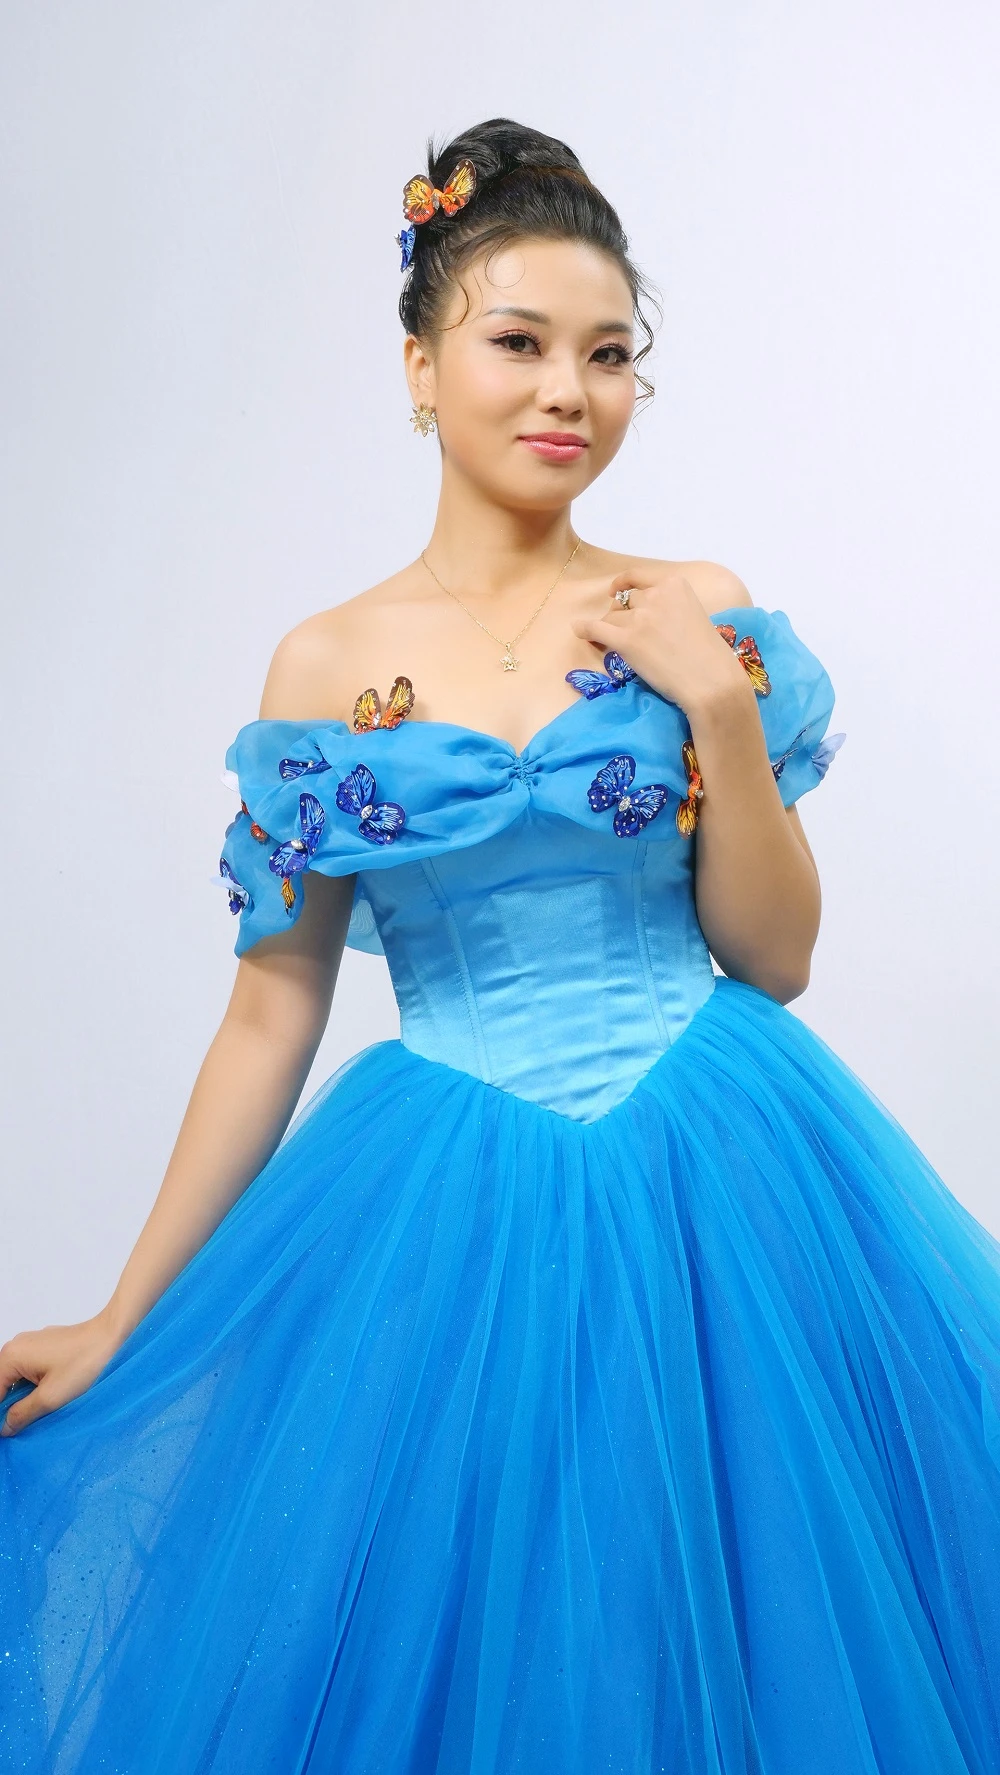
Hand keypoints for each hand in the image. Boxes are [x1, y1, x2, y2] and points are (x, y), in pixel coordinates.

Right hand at [0, 1309, 125, 1435]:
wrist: (115, 1336)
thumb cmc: (85, 1362)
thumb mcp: (50, 1398)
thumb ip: (21, 1414)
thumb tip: (4, 1427)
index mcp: (11, 1356)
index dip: (0, 1415)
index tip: (9, 1430)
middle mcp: (17, 1346)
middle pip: (3, 1385)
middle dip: (10, 1406)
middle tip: (23, 1426)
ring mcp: (32, 1344)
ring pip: (18, 1379)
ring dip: (24, 1398)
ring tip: (39, 1413)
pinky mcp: (47, 1346)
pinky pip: (31, 1371)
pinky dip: (35, 1386)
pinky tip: (49, 1398)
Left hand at [572, 571, 750, 715]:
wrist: (710, 679)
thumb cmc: (709, 654)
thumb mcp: (693, 614)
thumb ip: (672, 607)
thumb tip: (648, 614)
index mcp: (674, 584)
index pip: (638, 577)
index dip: (624, 584)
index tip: (617, 590)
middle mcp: (655, 595)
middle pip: (626, 600)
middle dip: (623, 613)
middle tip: (627, 629)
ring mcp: (639, 618)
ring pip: (612, 617)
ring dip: (611, 627)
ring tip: (613, 640)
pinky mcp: (626, 640)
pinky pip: (595, 629)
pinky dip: (585, 629)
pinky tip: (579, 630)